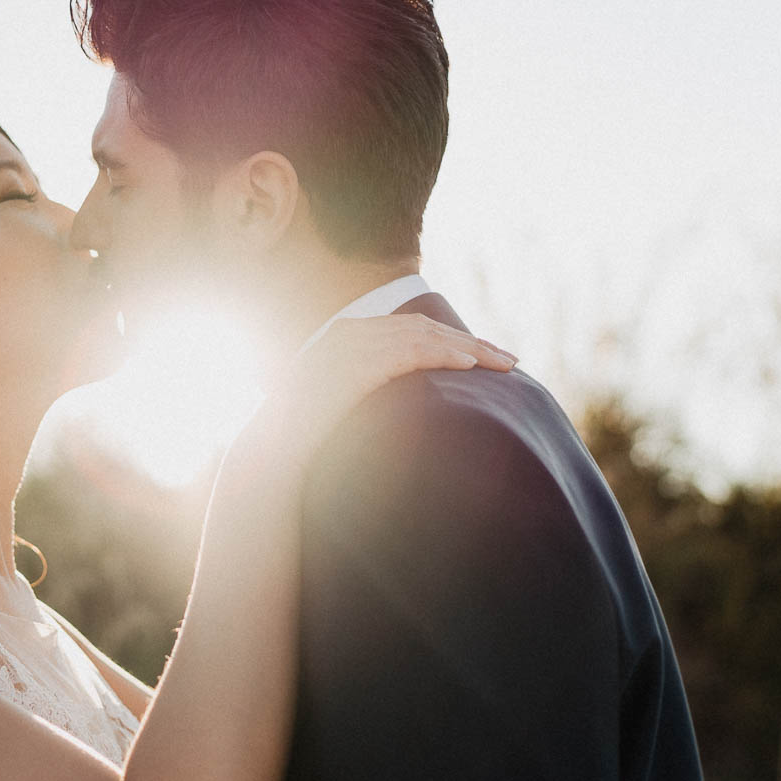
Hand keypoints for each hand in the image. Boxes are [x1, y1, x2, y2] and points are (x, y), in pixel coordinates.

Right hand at [239, 313, 516, 466]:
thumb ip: (368, 393)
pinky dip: (442, 355)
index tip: (485, 355)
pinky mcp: (354, 365)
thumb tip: (405, 409)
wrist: (271, 453)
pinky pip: (408, 353)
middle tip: (508, 359)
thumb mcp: (341, 407)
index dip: (452, 339)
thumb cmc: (304, 440)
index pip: (410, 329)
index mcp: (345, 336)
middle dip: (470, 341)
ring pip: (422, 336)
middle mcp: (348, 332)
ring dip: (467, 347)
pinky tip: (469, 364)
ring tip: (500, 362)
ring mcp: (349, 346)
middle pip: (424, 327)